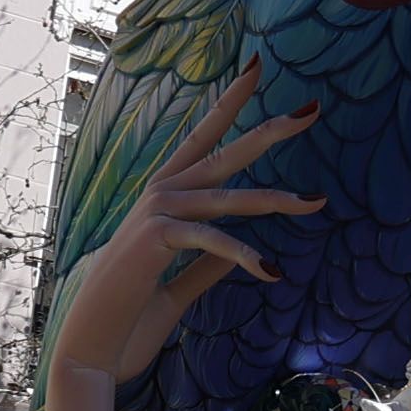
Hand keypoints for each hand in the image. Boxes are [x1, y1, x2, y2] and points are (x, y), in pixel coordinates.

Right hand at [45, 71, 318, 406]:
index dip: (230, 103)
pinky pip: (211, 240)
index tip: (257, 68)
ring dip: (277, 201)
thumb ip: (208, 265)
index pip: (204, 138)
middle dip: (269, 131)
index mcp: (165, 196)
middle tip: (313, 110)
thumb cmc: (129, 314)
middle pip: (224, 152)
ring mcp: (156, 212)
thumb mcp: (178, 281)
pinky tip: (272, 271)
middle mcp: (160, 193)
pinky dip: (244, 255)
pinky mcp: (155, 238)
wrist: (92, 342)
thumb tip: (240, 252)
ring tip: (319, 202)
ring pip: (229, 198)